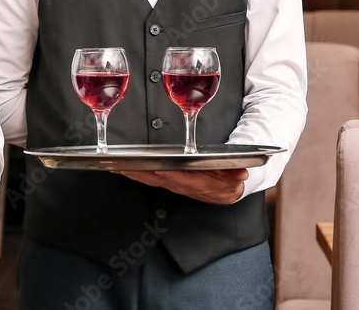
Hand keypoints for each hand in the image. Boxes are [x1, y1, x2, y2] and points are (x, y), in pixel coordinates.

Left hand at [117, 168, 247, 204]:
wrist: (227, 192)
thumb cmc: (229, 179)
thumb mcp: (237, 175)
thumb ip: (238, 172)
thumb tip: (242, 173)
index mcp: (201, 184)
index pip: (184, 179)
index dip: (171, 175)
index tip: (158, 169)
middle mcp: (184, 186)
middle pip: (160, 180)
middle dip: (141, 174)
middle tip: (124, 166)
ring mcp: (174, 186)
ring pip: (151, 180)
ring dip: (134, 174)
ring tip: (117, 166)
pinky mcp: (168, 183)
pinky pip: (149, 180)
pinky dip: (135, 175)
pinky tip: (122, 169)